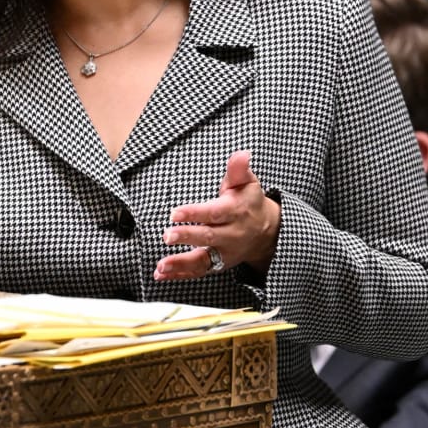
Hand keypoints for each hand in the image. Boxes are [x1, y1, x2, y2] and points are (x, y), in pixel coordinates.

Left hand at [156, 150, 280, 280]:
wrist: (266, 232)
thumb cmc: (249, 202)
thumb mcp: (247, 183)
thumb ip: (239, 169)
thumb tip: (241, 154)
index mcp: (235, 211)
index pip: (214, 213)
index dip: (194, 212)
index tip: (175, 212)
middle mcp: (231, 234)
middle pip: (207, 237)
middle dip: (186, 237)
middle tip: (167, 236)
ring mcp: (225, 252)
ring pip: (203, 260)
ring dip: (180, 263)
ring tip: (162, 265)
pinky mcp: (218, 264)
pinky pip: (198, 272)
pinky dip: (179, 274)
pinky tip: (162, 274)